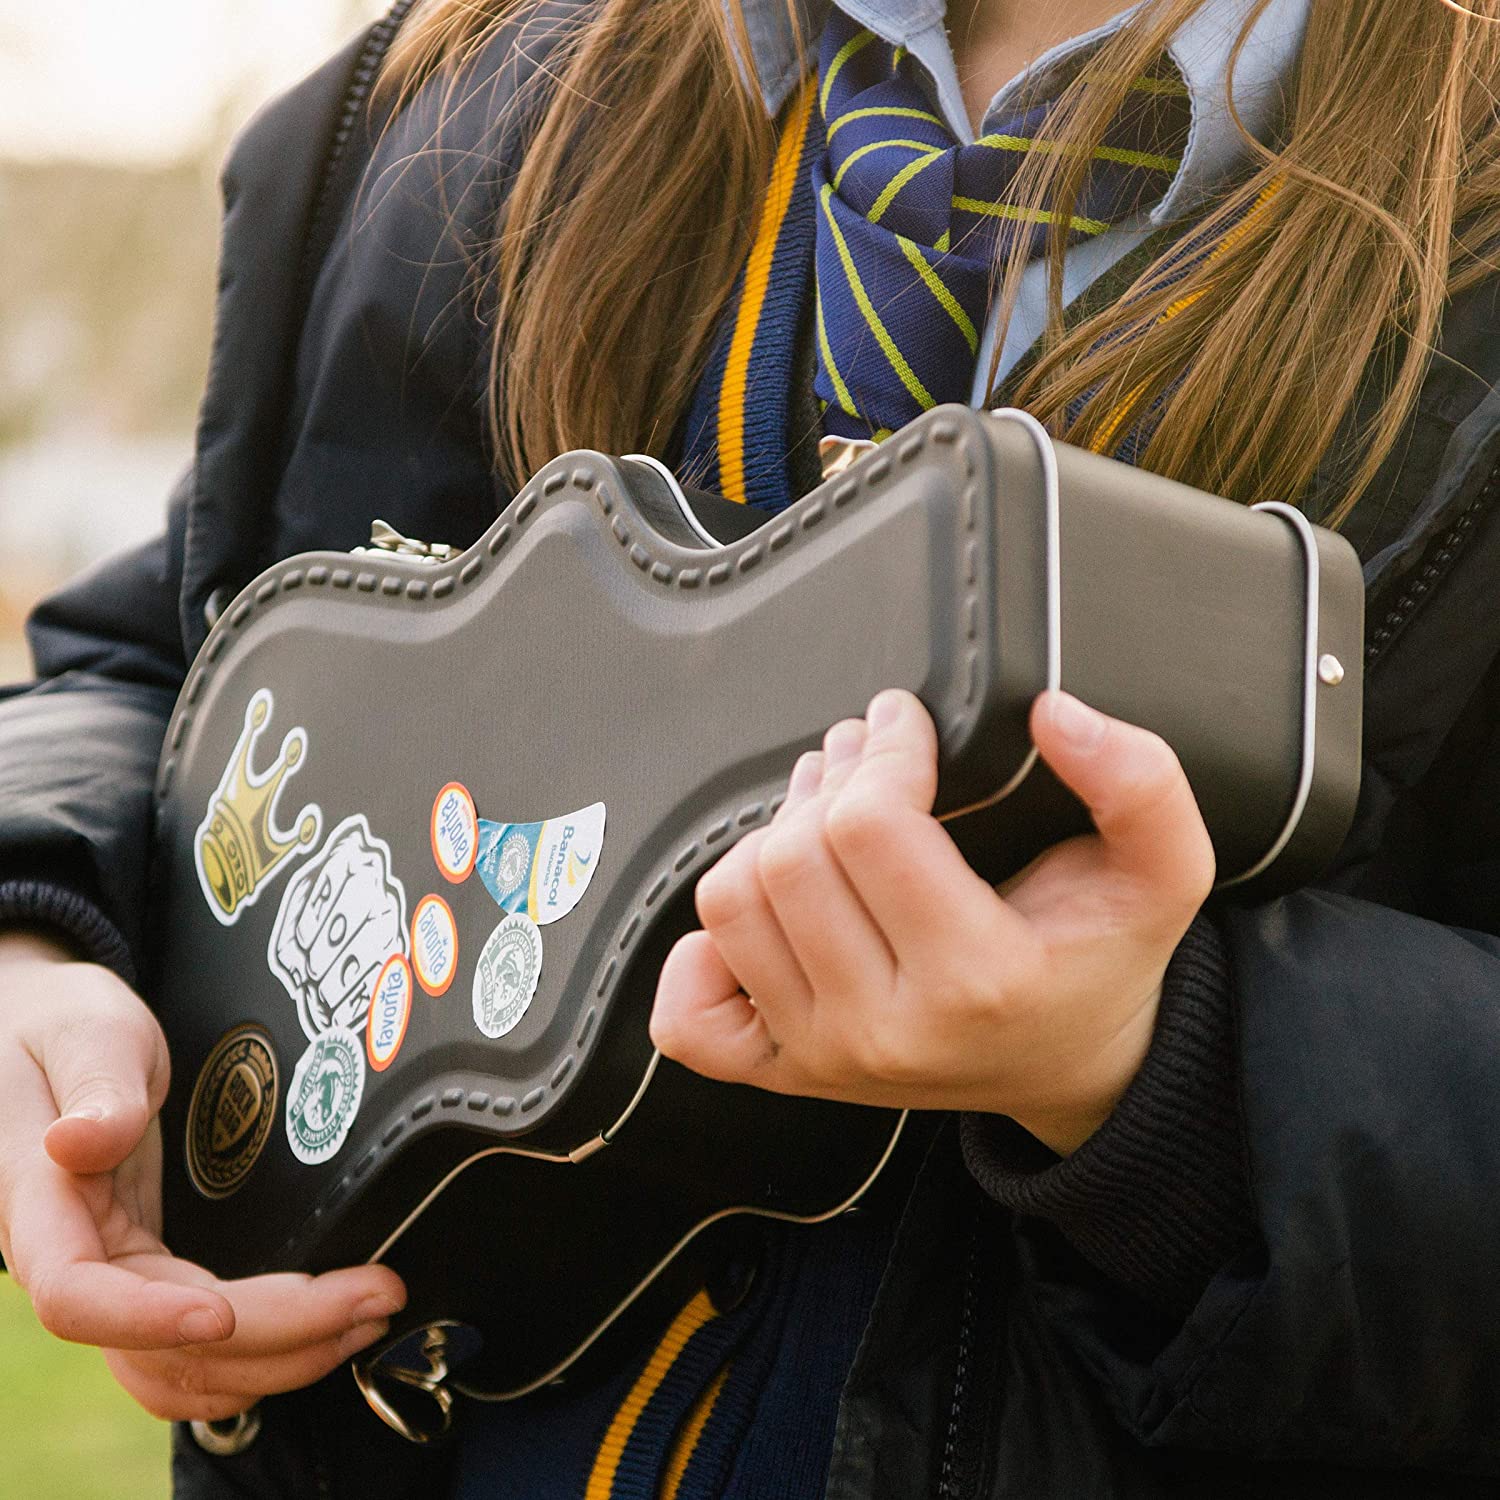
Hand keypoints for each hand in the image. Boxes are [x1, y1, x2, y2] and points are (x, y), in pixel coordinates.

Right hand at [0, 932, 404, 1422]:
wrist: (49, 1029)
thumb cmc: (63, 1023)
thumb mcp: (85, 1031)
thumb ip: (94, 1086)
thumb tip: (81, 1141)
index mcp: (41, 1205)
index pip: (76, 1295)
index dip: (148, 1319)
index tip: (223, 1314)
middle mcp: (72, 1257)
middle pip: (159, 1344)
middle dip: (276, 1332)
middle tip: (373, 1297)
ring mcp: (112, 1273)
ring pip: (179, 1366)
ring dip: (278, 1358)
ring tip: (367, 1315)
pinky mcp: (147, 1270)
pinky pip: (187, 1351)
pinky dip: (256, 1355)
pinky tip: (319, 1334)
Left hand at [651, 690, 1214, 1154]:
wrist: (1074, 1068)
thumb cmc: (1103, 959)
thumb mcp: (1163, 870)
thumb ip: (1138, 782)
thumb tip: (1055, 715)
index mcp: (978, 978)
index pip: (869, 825)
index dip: (885, 747)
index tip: (907, 723)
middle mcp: (886, 1031)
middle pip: (789, 858)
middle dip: (827, 782)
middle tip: (864, 755)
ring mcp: (824, 1060)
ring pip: (732, 907)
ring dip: (769, 838)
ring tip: (826, 813)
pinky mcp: (786, 1075)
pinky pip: (689, 1014)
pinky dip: (703, 954)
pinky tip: (767, 915)